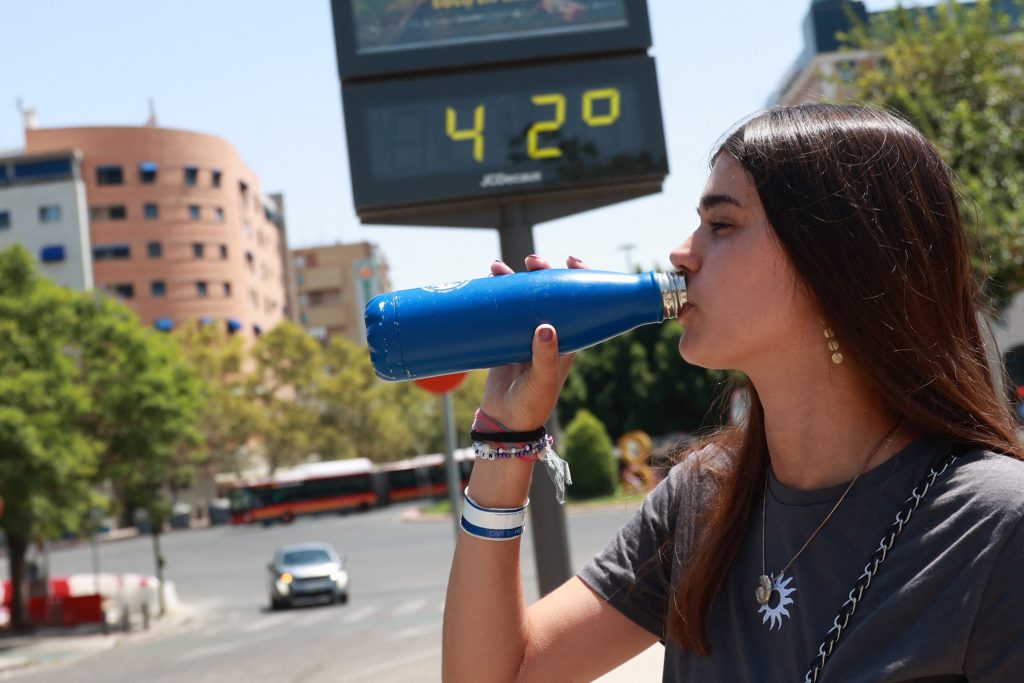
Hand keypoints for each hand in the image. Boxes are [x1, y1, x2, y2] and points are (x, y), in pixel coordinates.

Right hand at [479, 255, 586, 430]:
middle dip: (543, 273)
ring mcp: (525, 334)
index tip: (571, 261)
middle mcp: (550, 333)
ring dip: (515, 279)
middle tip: (532, 262)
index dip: (580, 278)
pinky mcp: (505, 338)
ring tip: (500, 267)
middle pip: (550, 293)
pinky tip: (488, 279)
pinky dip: (496, 294)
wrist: (505, 422)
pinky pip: (502, 310)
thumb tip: (546, 327)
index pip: (580, 302)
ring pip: (524, 298)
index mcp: (569, 339)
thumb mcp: (542, 381)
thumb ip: (546, 357)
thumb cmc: (532, 404)